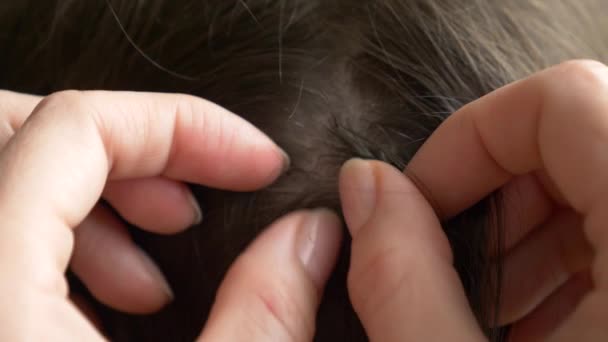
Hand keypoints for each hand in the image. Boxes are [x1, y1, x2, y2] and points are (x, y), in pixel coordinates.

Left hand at [0, 90, 341, 339]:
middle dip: (136, 152)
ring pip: (14, 176)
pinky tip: (121, 292)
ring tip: (162, 261)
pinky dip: (64, 237)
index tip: (256, 161)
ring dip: (100, 196)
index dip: (186, 127)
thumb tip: (310, 238)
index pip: (75, 128)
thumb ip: (260, 317)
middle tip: (199, 201)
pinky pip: (4, 228)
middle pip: (29, 132)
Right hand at [339, 60, 607, 340]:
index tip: (422, 199)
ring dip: (529, 235)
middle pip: (579, 138)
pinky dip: (571, 263)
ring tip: (492, 308)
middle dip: (493, 194)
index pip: (562, 99)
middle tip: (452, 265)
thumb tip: (364, 187)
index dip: (469, 138)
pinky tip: (537, 324)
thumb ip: (403, 277)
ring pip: (602, 183)